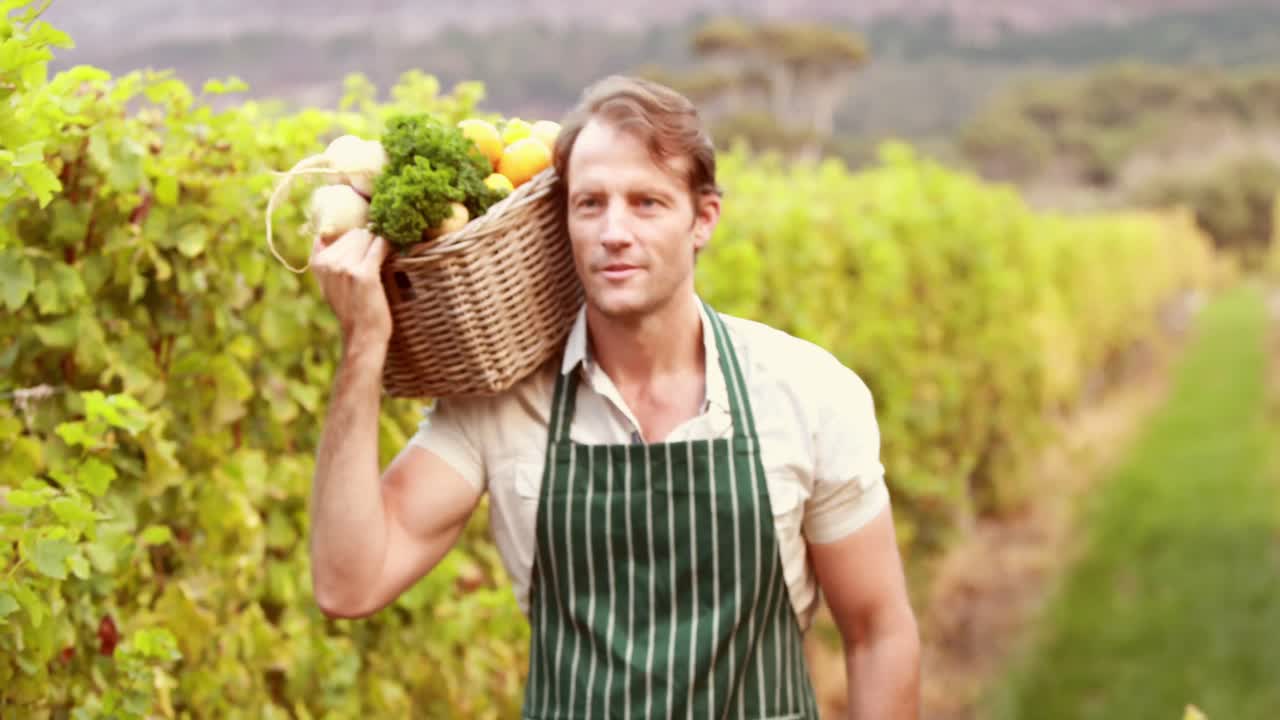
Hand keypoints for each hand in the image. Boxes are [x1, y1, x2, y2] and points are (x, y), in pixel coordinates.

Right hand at [309, 227, 393, 348]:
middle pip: (355, 233)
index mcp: (318, 263)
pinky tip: (392, 250)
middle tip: (379, 253)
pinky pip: (379, 245)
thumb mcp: (329, 284)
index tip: (367, 246)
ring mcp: (346, 267)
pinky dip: (387, 245)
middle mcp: (329, 263)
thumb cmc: (351, 310)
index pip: (339, 233)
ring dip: (379, 243)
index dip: (357, 239)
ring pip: (368, 236)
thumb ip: (325, 260)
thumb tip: (324, 233)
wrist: (362, 335)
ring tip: (384, 255)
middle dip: (369, 240)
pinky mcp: (365, 273)